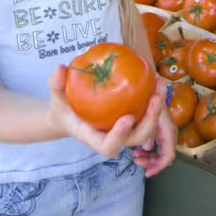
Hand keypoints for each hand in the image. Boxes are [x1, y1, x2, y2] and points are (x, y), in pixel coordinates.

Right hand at [46, 65, 161, 158]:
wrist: (69, 114)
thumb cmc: (63, 108)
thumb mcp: (56, 97)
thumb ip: (56, 85)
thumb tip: (59, 69)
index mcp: (92, 136)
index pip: (108, 146)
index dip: (119, 136)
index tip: (127, 118)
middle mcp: (111, 136)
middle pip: (135, 139)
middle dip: (149, 121)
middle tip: (155, 98)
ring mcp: (123, 130)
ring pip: (147, 129)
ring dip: (157, 109)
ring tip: (159, 85)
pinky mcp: (130, 120)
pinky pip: (146, 115)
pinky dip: (153, 101)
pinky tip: (155, 80)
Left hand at [132, 78, 176, 176]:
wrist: (148, 76)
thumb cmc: (148, 88)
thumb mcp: (147, 108)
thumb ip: (148, 125)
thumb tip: (148, 146)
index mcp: (167, 127)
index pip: (168, 154)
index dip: (158, 166)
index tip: (146, 172)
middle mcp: (168, 128)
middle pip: (165, 154)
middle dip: (152, 161)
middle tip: (137, 160)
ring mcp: (164, 126)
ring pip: (162, 149)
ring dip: (150, 156)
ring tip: (136, 156)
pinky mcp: (159, 123)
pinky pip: (157, 141)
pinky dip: (148, 147)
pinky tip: (138, 147)